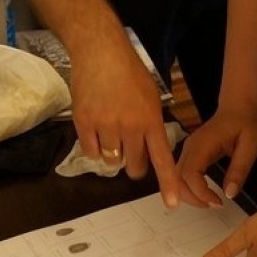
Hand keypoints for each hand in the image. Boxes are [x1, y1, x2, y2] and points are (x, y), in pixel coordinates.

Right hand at [69, 40, 180, 206]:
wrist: (100, 52)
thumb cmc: (128, 71)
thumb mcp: (150, 96)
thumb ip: (151, 124)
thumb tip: (150, 148)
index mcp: (150, 119)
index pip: (162, 158)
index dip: (167, 183)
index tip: (171, 203)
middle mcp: (130, 126)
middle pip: (134, 166)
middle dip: (134, 163)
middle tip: (130, 147)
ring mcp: (106, 126)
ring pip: (112, 160)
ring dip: (113, 152)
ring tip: (111, 127)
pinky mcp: (84, 123)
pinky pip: (91, 152)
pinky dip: (94, 145)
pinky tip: (96, 124)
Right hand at [174, 101, 256, 207]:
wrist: (240, 106)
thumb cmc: (246, 123)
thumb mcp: (251, 145)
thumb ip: (239, 169)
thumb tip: (229, 194)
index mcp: (202, 144)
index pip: (190, 173)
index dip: (201, 193)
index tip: (219, 203)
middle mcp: (190, 148)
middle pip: (177, 178)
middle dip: (192, 198)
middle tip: (215, 206)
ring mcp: (188, 150)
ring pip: (177, 178)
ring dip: (190, 195)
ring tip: (212, 202)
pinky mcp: (191, 153)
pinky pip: (183, 174)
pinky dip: (190, 188)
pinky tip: (206, 194)